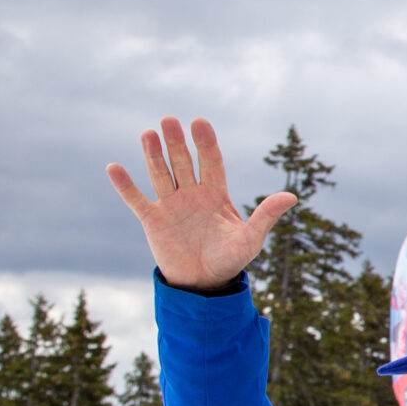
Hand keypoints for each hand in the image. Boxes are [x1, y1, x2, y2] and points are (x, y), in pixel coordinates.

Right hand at [105, 117, 295, 291]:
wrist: (204, 285)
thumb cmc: (230, 260)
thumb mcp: (250, 239)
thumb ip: (266, 216)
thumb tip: (292, 197)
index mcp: (216, 194)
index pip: (210, 162)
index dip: (205, 142)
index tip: (199, 122)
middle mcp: (192, 194)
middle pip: (183, 162)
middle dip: (177, 142)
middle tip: (169, 120)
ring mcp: (171, 205)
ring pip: (161, 174)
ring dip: (154, 154)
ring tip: (148, 133)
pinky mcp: (152, 220)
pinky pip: (136, 199)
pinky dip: (125, 185)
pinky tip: (113, 167)